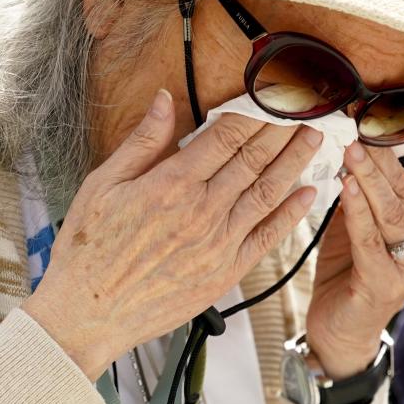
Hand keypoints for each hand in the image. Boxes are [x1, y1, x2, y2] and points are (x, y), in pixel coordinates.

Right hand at [24, 90, 322, 379]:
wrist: (89, 313)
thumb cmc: (89, 249)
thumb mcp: (103, 184)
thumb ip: (141, 142)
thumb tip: (164, 100)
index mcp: (172, 184)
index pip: (225, 135)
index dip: (254, 109)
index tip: (271, 91)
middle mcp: (202, 211)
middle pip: (254, 158)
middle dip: (282, 127)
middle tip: (306, 105)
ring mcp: (218, 243)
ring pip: (268, 192)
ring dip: (295, 161)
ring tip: (315, 136)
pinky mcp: (225, 272)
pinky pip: (267, 237)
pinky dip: (291, 214)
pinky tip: (307, 193)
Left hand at [307, 129, 403, 379]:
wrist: (339, 323)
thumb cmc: (351, 263)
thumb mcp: (363, 219)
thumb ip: (367, 187)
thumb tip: (357, 142)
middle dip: (385, 158)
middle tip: (362, 130)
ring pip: (391, 214)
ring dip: (369, 179)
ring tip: (351, 151)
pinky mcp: (383, 284)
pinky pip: (369, 241)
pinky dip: (356, 212)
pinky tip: (345, 188)